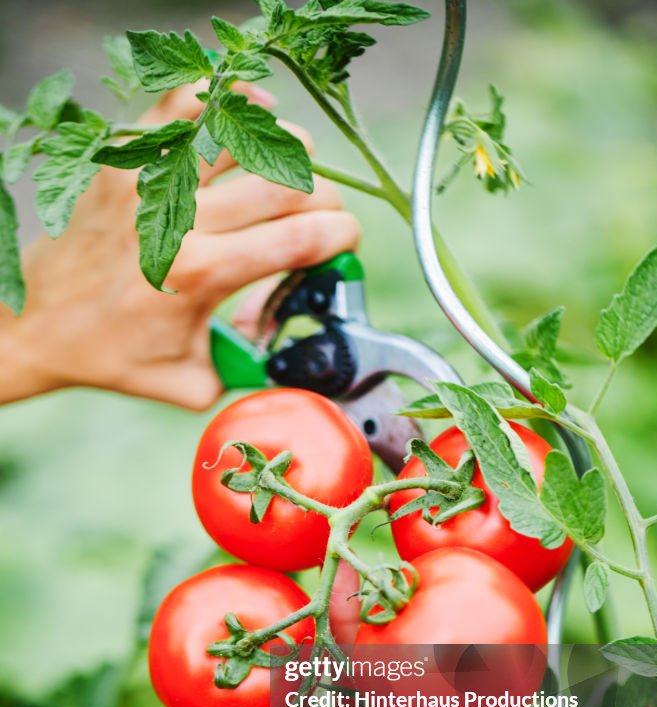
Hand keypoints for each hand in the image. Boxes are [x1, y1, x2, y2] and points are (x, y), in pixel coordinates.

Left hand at [0, 84, 358, 407]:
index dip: (342, 235)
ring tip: (283, 179)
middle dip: (323, 200)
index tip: (343, 243)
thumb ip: (249, 371)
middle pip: (288, 181)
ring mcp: (152, 177)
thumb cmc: (115, 355)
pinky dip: (229, 101)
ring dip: (284, 153)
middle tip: (317, 220)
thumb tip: (289, 347)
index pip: (302, 236)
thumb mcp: (192, 384)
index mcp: (201, 274)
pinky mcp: (129, 155)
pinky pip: (188, 101)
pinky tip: (250, 119)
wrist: (42, 321)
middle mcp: (180, 217)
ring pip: (249, 134)